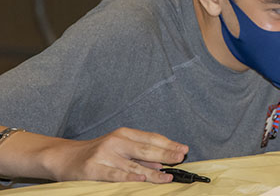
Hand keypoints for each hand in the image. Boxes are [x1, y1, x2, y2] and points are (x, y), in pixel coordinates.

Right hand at [44, 127, 188, 182]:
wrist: (64, 157)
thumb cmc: (97, 153)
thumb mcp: (119, 148)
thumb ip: (139, 154)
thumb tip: (161, 162)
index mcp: (124, 134)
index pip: (151, 138)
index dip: (168, 144)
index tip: (183, 149)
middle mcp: (115, 141)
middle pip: (145, 148)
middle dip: (166, 154)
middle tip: (181, 158)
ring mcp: (104, 155)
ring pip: (133, 164)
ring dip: (152, 171)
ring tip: (167, 176)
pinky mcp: (93, 168)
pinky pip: (114, 174)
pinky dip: (128, 176)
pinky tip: (140, 178)